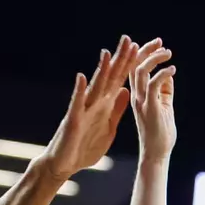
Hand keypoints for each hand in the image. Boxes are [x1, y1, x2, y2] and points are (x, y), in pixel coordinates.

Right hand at [38, 39, 141, 181]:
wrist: (64, 164)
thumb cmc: (84, 147)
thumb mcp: (108, 127)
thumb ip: (116, 109)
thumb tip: (126, 91)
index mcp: (104, 106)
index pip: (119, 81)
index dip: (129, 66)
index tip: (140, 48)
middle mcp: (94, 104)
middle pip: (109, 78)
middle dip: (119, 60)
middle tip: (128, 40)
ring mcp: (82, 110)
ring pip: (94, 87)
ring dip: (101, 71)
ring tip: (108, 53)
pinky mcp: (73, 121)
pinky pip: (77, 104)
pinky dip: (80, 91)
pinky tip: (83, 77)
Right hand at [128, 38, 176, 160]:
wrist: (157, 153)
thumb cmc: (160, 132)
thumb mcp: (163, 105)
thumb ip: (165, 89)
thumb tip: (169, 73)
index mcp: (137, 94)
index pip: (134, 68)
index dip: (143, 53)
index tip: (157, 43)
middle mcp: (136, 95)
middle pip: (134, 65)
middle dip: (146, 50)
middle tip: (161, 42)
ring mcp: (141, 101)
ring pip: (140, 71)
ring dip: (154, 59)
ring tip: (168, 53)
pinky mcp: (150, 108)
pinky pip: (153, 84)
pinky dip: (163, 73)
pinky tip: (172, 69)